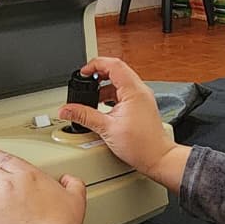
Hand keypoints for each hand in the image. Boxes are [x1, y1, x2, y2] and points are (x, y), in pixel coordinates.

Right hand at [58, 57, 189, 191]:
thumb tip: (66, 110)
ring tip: (91, 97)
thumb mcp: (106, 129)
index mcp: (133, 91)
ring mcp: (142, 97)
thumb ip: (83, 116)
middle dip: (98, 74)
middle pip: (116, 70)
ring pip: (120, 81)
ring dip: (104, 86)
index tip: (83, 73)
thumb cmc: (141, 145)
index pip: (114, 64)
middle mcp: (140, 90)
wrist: (158, 158)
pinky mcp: (141, 105)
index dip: (95, 65)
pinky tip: (102, 107)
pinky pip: (124, 92)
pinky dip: (111, 95)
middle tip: (85, 82)